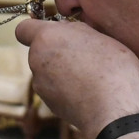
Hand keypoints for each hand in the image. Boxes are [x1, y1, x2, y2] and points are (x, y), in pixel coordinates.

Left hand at [15, 19, 138, 138]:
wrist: (114, 111)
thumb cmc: (112, 69)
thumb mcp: (100, 36)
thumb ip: (77, 30)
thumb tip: (69, 31)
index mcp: (47, 38)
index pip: (24, 28)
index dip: (37, 28)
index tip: (55, 31)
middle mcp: (37, 61)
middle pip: (40, 49)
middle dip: (57, 49)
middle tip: (84, 53)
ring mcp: (41, 85)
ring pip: (48, 70)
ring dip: (63, 69)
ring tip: (90, 74)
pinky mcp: (49, 104)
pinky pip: (55, 89)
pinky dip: (67, 88)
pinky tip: (88, 91)